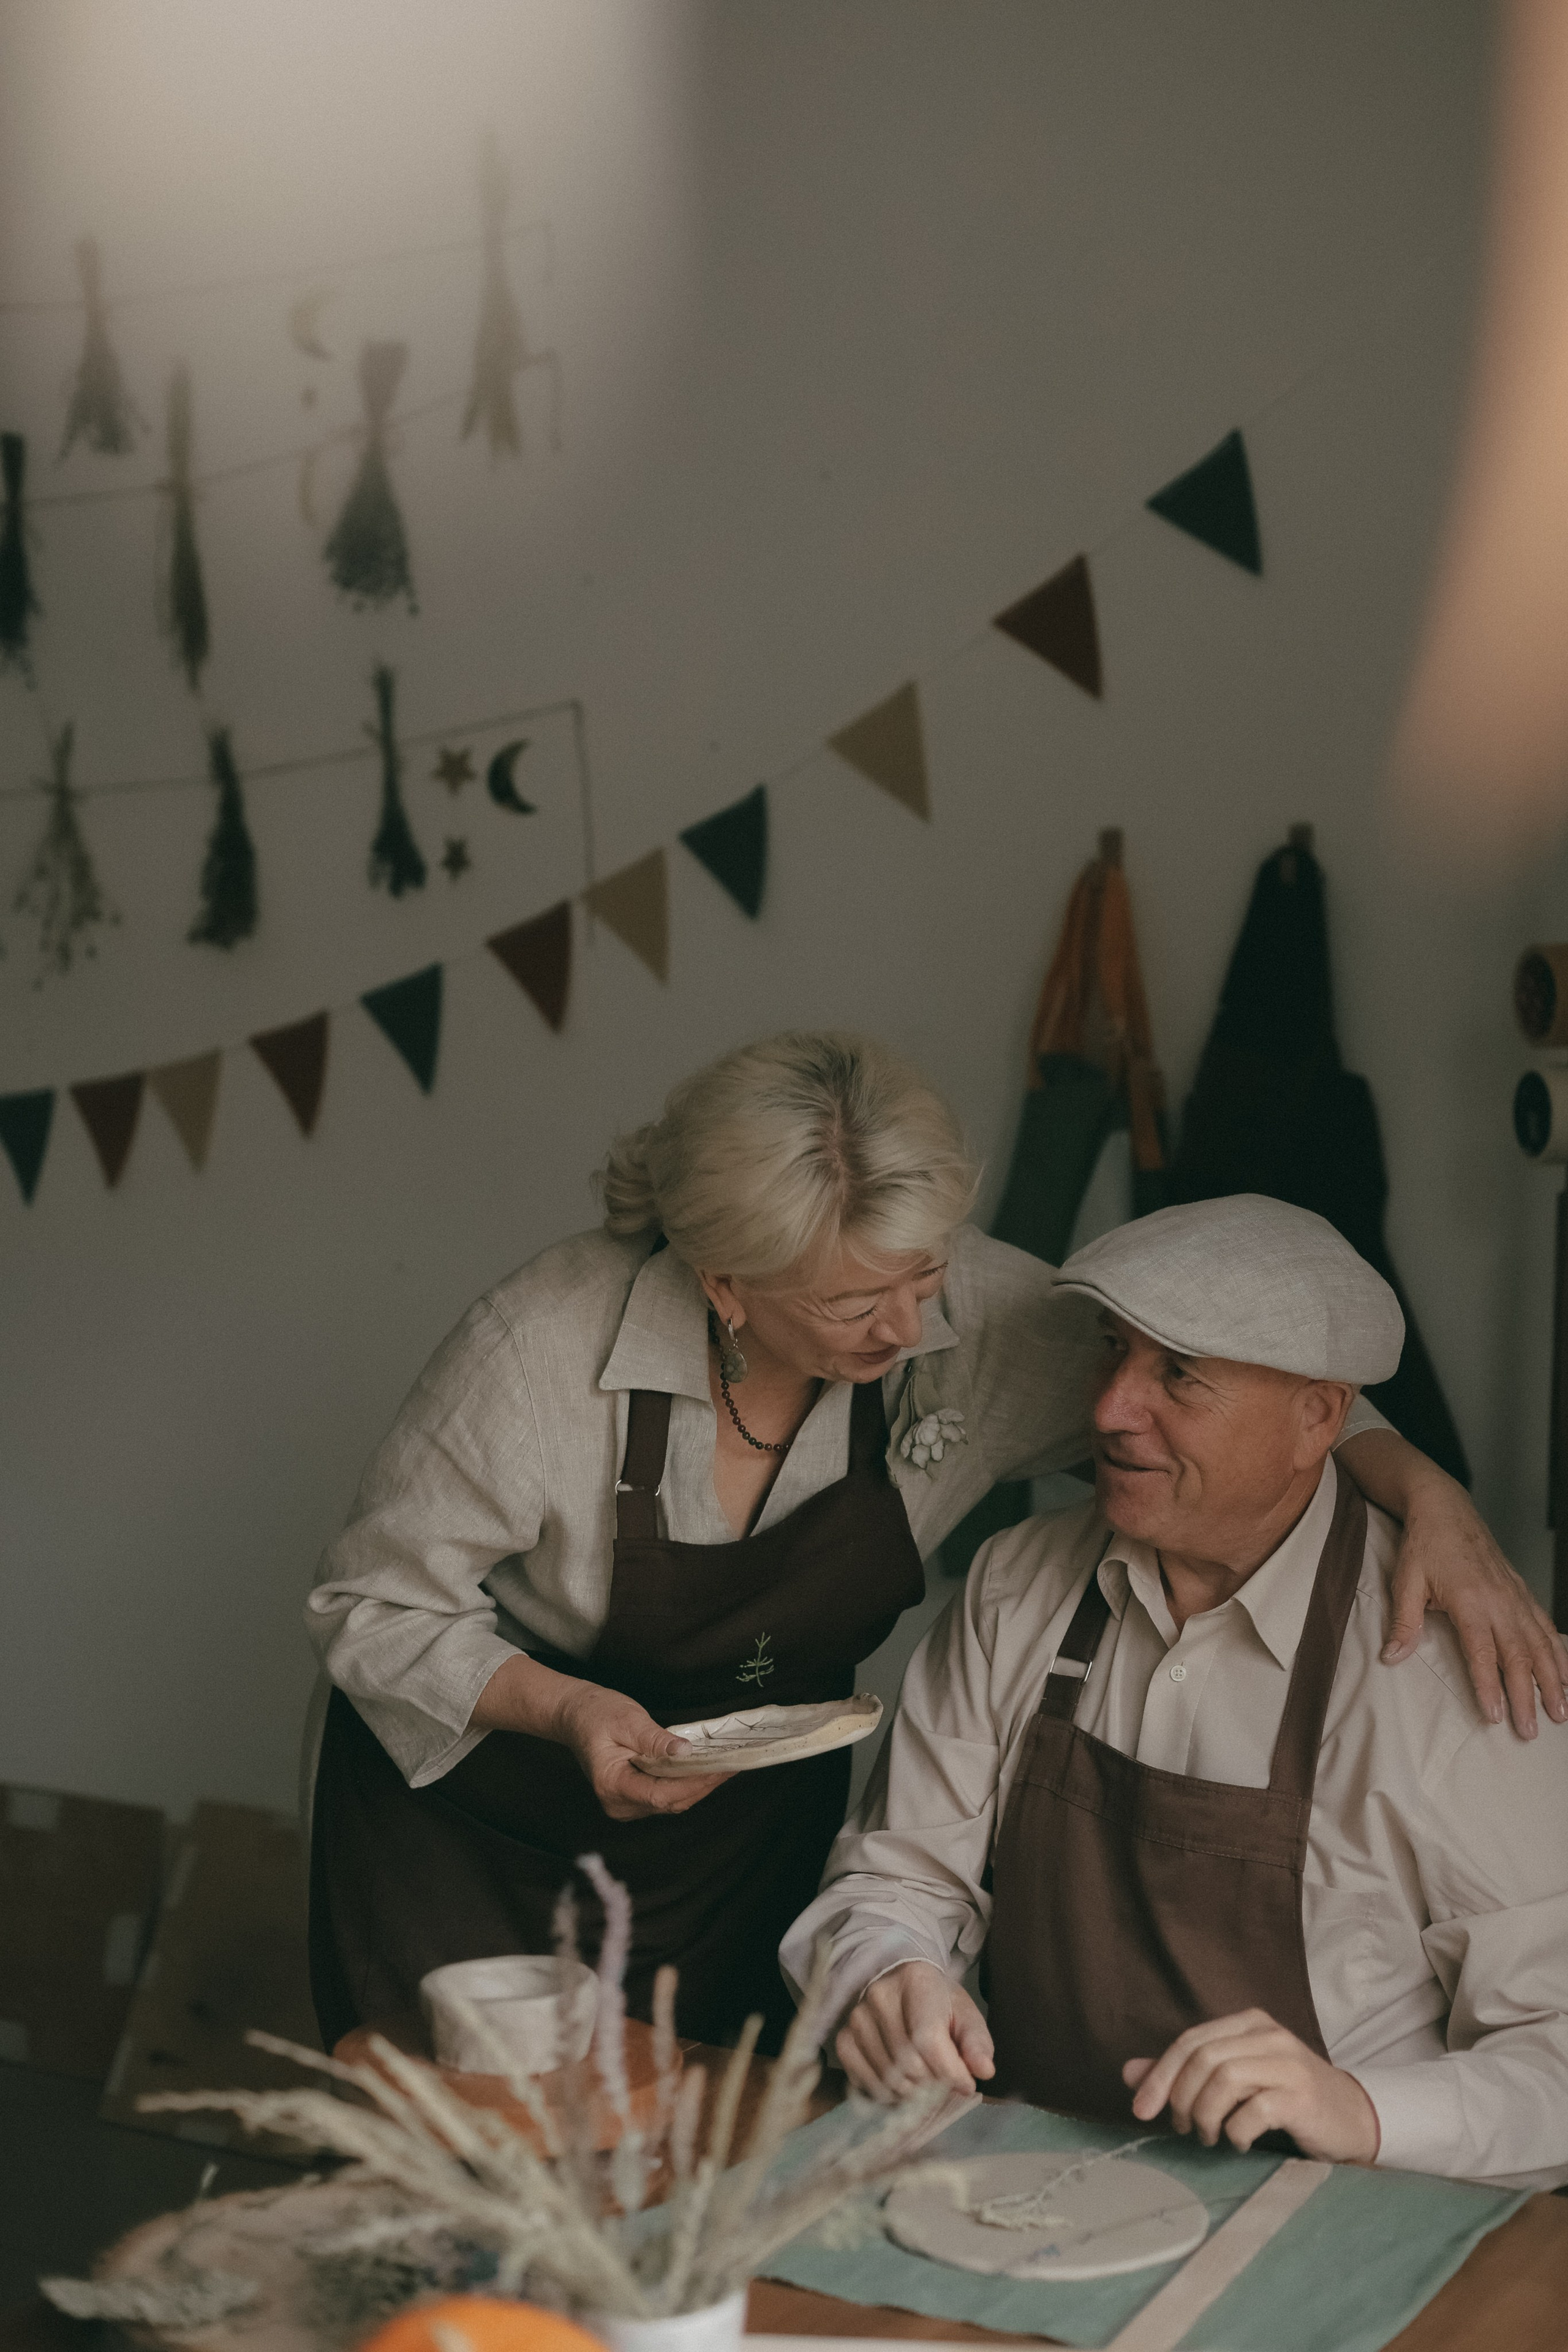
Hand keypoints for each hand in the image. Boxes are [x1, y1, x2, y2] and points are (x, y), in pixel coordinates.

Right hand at [555, 1681, 732, 1819]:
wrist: (575, 1717)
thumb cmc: (596, 1714)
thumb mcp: (626, 1719)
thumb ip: (655, 1739)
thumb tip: (685, 1751)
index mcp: (612, 1784)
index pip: (662, 1794)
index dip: (696, 1782)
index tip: (722, 1767)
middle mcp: (618, 1804)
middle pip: (671, 1802)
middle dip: (704, 1784)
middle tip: (734, 1763)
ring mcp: (625, 1806)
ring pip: (672, 1803)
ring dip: (699, 1785)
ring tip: (726, 1765)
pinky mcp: (634, 1799)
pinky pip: (666, 1797)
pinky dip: (688, 1784)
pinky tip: (706, 1769)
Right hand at [835, 1960, 994, 2101]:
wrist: (898, 1984)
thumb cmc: (937, 2002)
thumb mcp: (964, 2013)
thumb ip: (976, 2041)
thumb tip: (983, 2071)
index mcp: (916, 1982)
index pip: (928, 2039)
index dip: (950, 2072)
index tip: (966, 2085)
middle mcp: (880, 1996)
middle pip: (908, 2063)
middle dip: (933, 2085)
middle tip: (944, 2083)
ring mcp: (857, 2018)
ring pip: (888, 2079)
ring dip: (912, 2093)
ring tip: (924, 2083)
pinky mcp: (844, 2039)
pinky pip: (864, 2083)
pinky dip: (887, 2094)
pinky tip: (901, 2084)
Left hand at [1124, 2009, 1379, 2161]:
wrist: (1353, 2118)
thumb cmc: (1287, 2098)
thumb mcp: (1235, 2080)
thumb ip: (1184, 2074)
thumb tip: (1129, 2073)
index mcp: (1248, 2024)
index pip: (1189, 2041)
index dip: (1159, 2075)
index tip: (1140, 2108)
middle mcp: (1268, 2035)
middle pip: (1202, 2058)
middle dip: (1180, 2098)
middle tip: (1182, 2127)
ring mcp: (1287, 2064)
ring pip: (1223, 2079)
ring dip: (1205, 2115)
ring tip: (1209, 2136)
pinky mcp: (1302, 2097)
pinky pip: (1253, 2110)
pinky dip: (1236, 2130)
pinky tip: (1238, 2142)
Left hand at [1383, 1478, 1567, 1738]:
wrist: (1445, 1507)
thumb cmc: (1423, 1544)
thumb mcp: (1405, 1581)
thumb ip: (1403, 1622)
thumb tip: (1390, 1657)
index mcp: (1469, 1600)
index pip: (1483, 1652)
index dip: (1490, 1686)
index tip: (1496, 1716)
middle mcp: (1498, 1600)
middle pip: (1518, 1656)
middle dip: (1526, 1696)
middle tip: (1530, 1731)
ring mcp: (1514, 1595)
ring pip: (1540, 1644)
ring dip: (1553, 1680)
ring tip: (1561, 1713)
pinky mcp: (1521, 1590)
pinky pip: (1545, 1625)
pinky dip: (1559, 1651)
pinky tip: (1566, 1675)